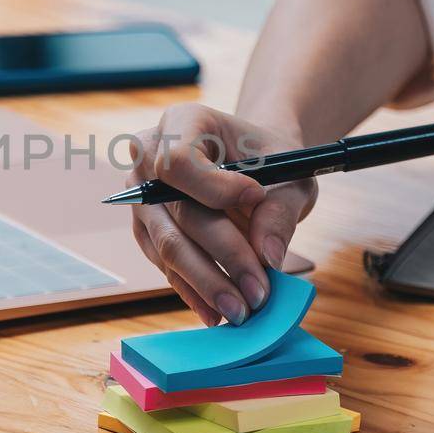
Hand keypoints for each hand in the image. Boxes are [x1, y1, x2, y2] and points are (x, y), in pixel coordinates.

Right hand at [127, 103, 316, 326]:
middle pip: (176, 213)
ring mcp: (142, 197)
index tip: (255, 197)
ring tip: (242, 310)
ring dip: (207, 283)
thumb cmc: (271, 159)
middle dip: (222, 256)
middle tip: (257, 291)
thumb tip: (268, 256)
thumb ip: (281, 209)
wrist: (255, 165)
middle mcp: (148, 157)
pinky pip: (164, 266)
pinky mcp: (146, 231)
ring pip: (168, 246)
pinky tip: (218, 311)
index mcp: (182, 121)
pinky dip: (193, 291)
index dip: (213, 187)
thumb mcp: (291, 174)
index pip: (177, 161)